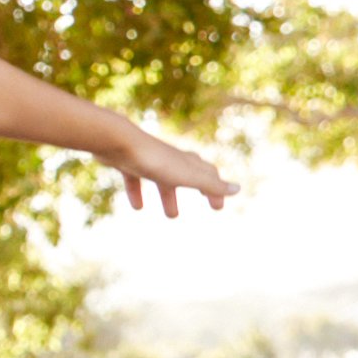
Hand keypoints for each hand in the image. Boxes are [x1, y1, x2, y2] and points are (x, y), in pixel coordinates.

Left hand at [104, 123, 232, 216]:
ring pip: (163, 179)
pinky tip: (136, 207)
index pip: (208, 175)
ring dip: (169, 196)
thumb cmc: (155, 161)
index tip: (219, 206)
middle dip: (200, 189)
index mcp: (186, 162)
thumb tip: (239, 189)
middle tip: (208, 205)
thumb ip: (210, 184)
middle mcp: (170, 159)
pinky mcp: (128, 162)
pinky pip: (135, 179)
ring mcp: (149, 160)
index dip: (216, 189)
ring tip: (172, 216)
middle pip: (189, 175)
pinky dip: (138, 193)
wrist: (118, 142)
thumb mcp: (186, 176)